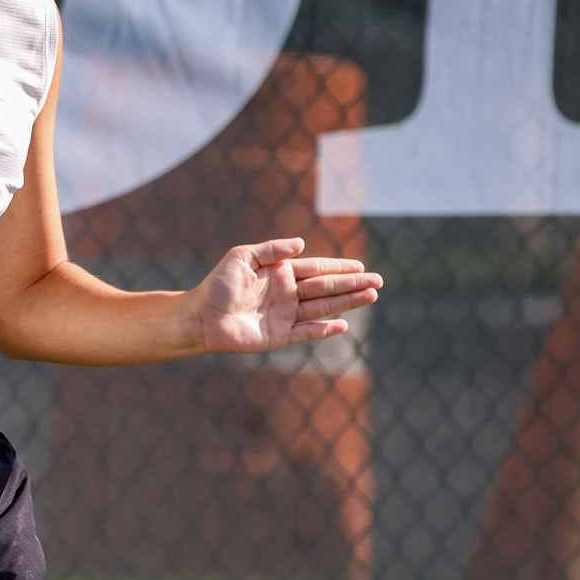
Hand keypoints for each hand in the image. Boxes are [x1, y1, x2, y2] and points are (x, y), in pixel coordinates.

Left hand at [194, 238, 381, 352]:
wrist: (201, 317)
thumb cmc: (217, 285)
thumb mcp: (242, 258)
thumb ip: (270, 250)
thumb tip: (300, 243)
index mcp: (280, 274)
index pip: (316, 268)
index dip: (338, 268)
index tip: (361, 267)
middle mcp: (287, 294)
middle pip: (326, 288)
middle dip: (352, 284)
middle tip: (378, 281)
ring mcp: (286, 316)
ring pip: (323, 308)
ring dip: (347, 302)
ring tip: (371, 296)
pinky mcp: (281, 336)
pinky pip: (308, 332)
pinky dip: (326, 330)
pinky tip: (344, 325)